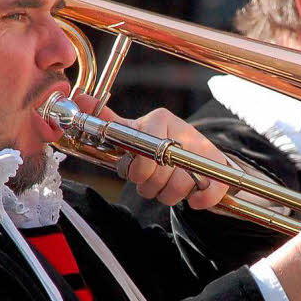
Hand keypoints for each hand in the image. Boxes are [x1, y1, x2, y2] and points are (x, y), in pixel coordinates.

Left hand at [74, 94, 228, 209]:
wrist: (199, 156)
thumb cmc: (160, 145)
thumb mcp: (134, 132)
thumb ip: (109, 122)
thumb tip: (79, 99)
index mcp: (161, 120)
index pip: (146, 147)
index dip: (138, 168)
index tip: (134, 173)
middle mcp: (184, 131)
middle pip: (161, 171)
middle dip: (150, 186)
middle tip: (149, 184)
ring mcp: (205, 150)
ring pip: (181, 185)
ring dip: (169, 196)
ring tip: (166, 190)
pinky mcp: (221, 169)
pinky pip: (210, 191)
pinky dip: (199, 201)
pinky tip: (193, 199)